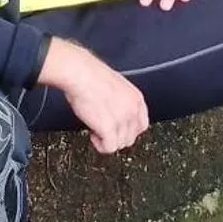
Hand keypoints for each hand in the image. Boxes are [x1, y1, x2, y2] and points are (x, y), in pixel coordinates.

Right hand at [39, 38, 148, 153]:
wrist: (80, 73)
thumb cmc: (91, 75)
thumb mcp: (115, 86)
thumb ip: (121, 101)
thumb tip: (115, 113)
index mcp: (136, 98)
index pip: (142, 125)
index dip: (128, 130)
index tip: (117, 129)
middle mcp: (132, 110)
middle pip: (131, 137)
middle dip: (116, 136)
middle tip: (103, 129)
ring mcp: (122, 120)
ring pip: (120, 144)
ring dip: (107, 140)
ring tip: (95, 129)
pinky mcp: (109, 128)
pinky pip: (109, 148)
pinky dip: (100, 146)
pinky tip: (93, 135)